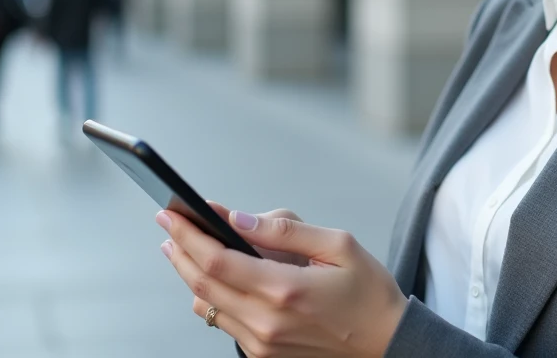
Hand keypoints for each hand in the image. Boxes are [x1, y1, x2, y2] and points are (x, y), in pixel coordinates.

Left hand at [157, 207, 406, 357]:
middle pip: (201, 284)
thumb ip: (285, 231)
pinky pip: (224, 323)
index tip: (172, 213)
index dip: (188, 235)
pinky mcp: (263, 354)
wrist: (387, 343)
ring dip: (190, 274)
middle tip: (169, 225)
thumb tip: (239, 219)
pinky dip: (210, 297)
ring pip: (206, 306)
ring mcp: (262, 343)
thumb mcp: (338, 246)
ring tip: (184, 247)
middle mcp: (267, 321)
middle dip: (180, 250)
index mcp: (284, 289)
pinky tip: (214, 278)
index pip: (217, 260)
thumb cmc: (368, 293)